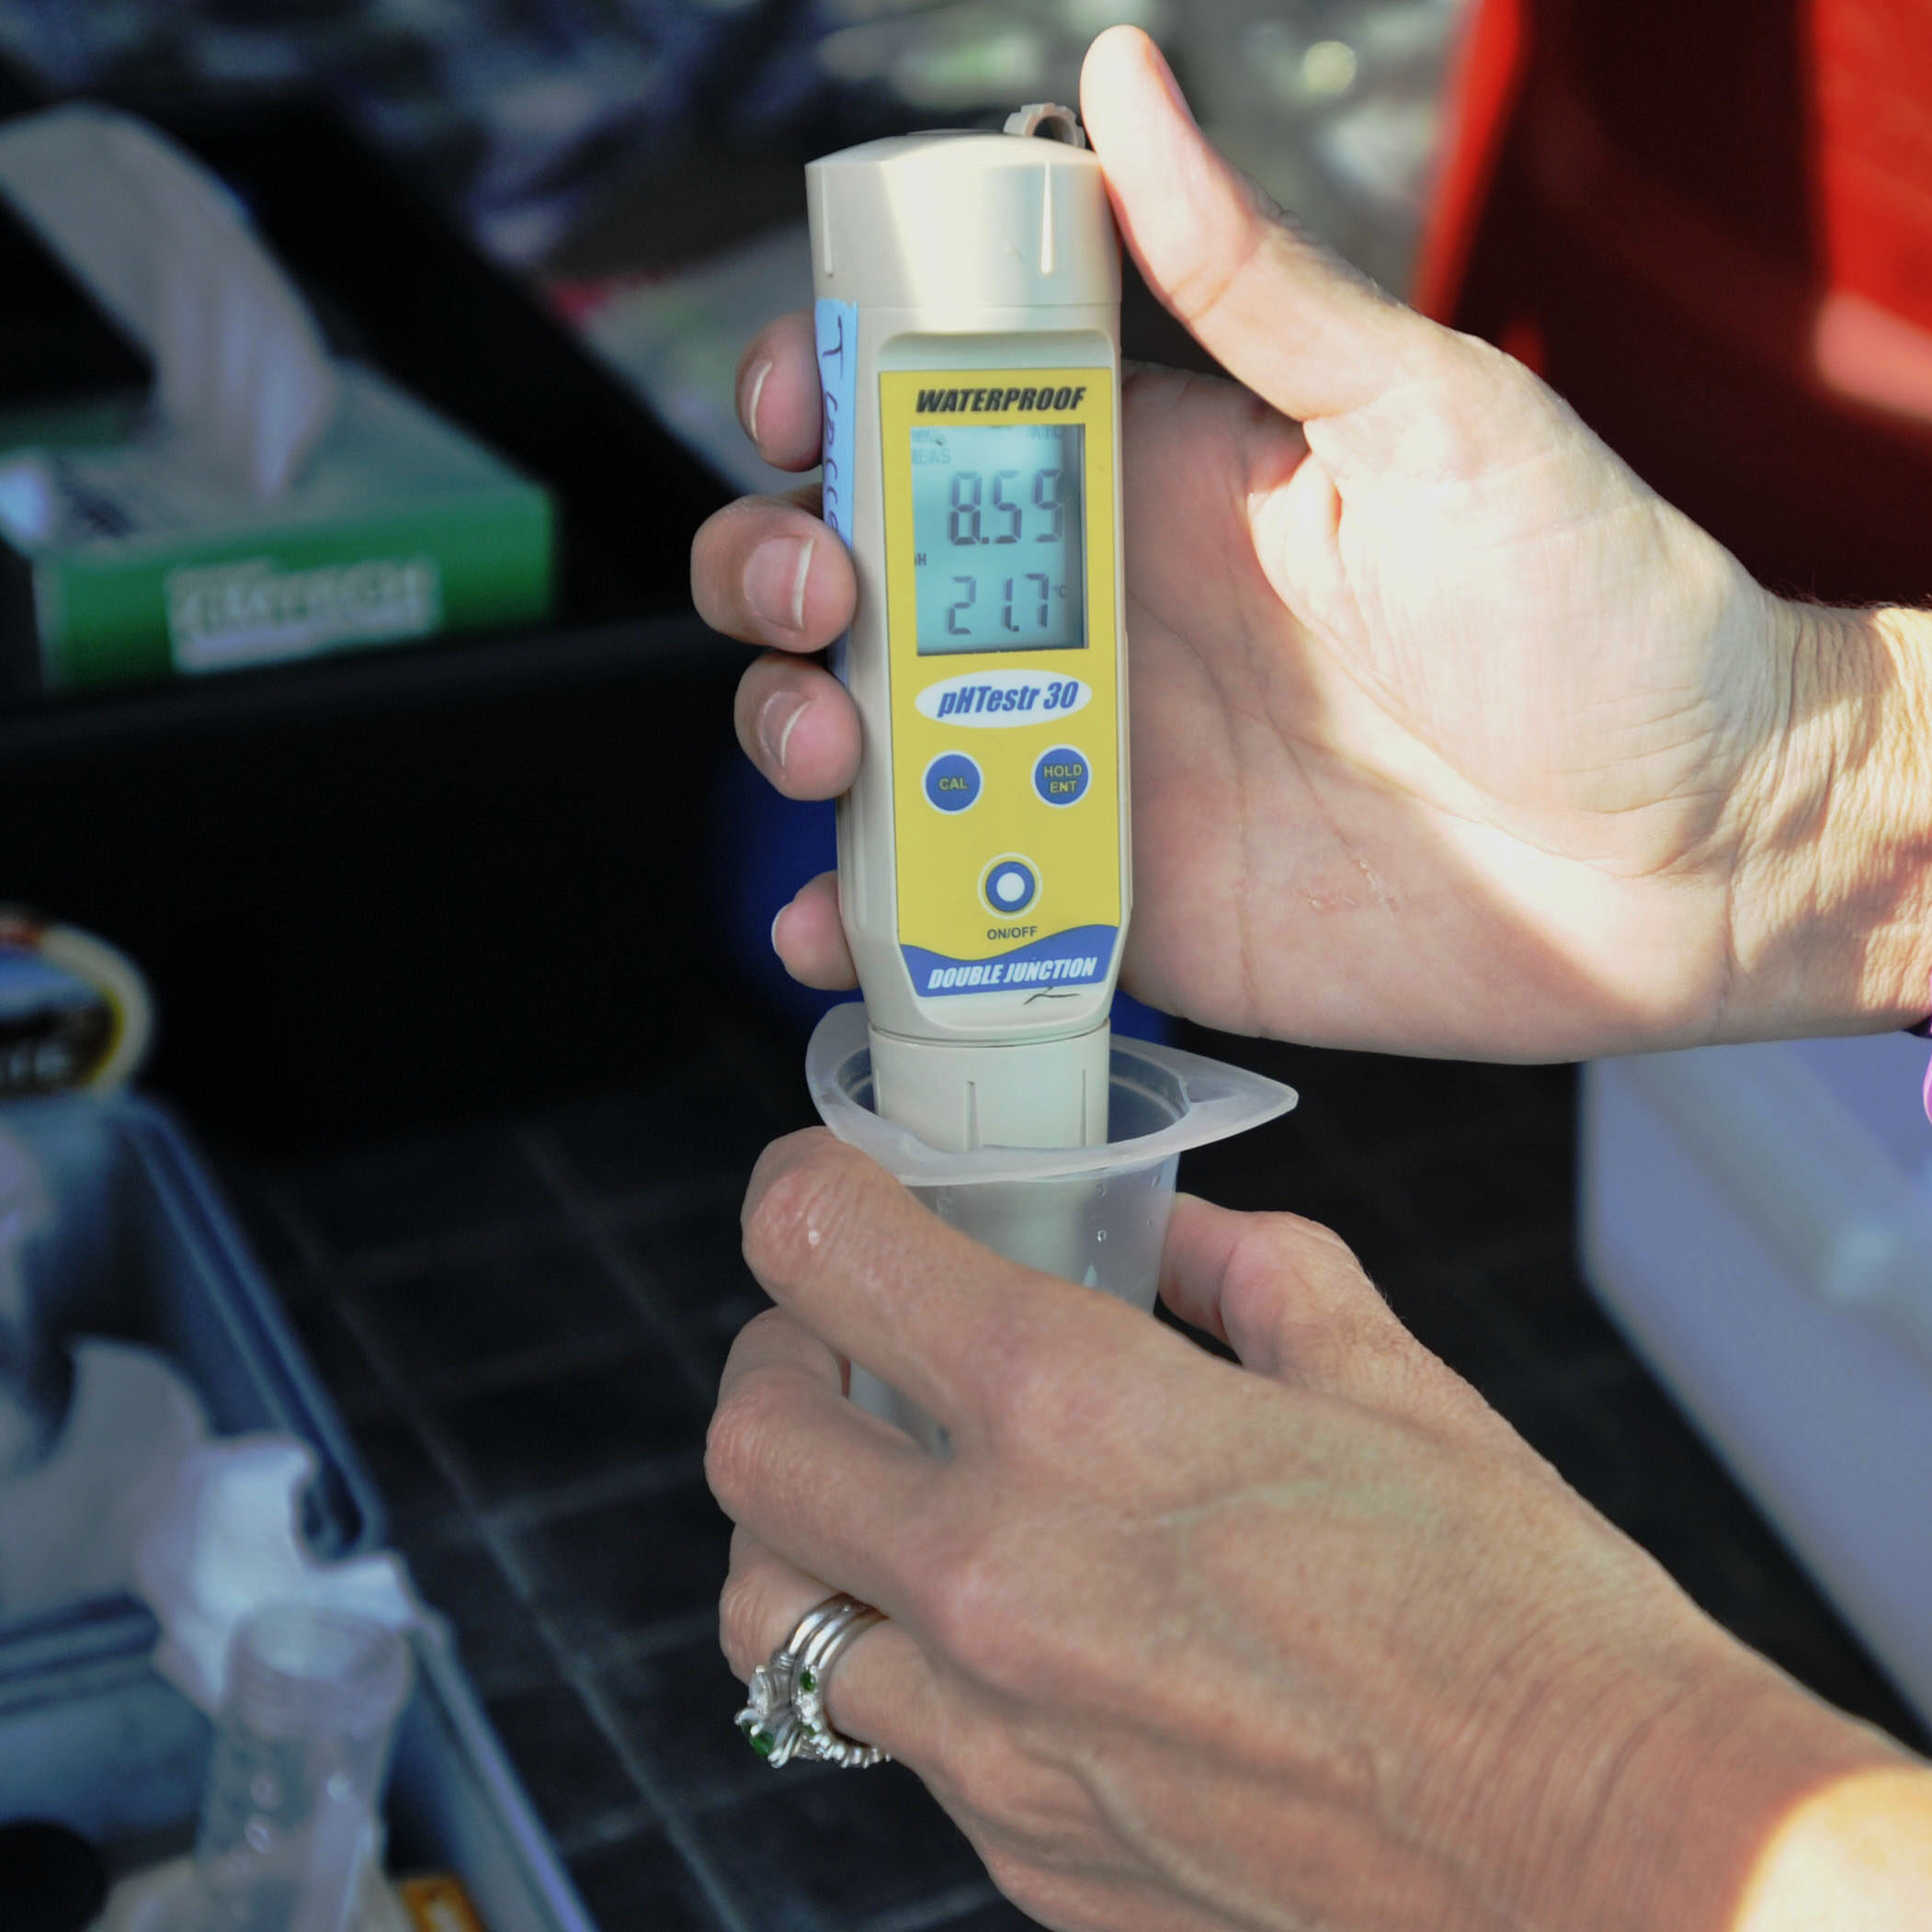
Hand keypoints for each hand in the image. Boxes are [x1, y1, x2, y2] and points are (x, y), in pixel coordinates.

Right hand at [691, 27, 1931, 1057]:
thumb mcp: (1431, 418)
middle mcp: (1093, 622)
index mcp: (1148, 482)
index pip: (933, 416)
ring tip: (833, 754)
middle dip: (776, 571)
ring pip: (875, 740)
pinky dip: (864, 921)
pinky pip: (951, 907)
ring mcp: (1093, 769)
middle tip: (819, 596)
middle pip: (859, 580)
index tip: (798, 409)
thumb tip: (1124, 83)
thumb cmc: (1596, 614)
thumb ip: (1254, 283)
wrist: (1691, 853)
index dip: (828, 400)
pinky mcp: (1114, 907)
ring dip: (796, 734)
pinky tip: (833, 925)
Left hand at [707, 1132, 1918, 1931]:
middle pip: (749, 1441)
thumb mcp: (1386, 1373)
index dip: (797, 1192)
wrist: (1600, 1858)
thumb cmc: (1514, 1613)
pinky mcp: (1022, 1850)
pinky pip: (887, 1733)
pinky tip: (993, 1629)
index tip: (820, 1187)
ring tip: (874, 1491)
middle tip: (834, 1339)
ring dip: (794, 1527)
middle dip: (772, 1358)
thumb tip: (1175, 1235)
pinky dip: (899, 1659)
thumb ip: (1251, 1271)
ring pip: (767, 1610)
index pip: (822, 1252)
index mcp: (1079, 1412)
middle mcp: (996, 1573)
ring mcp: (992, 1735)